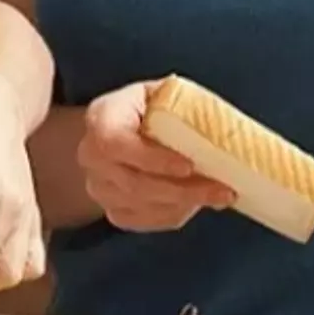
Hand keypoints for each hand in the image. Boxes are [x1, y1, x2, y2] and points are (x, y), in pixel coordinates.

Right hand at [80, 80, 233, 231]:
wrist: (119, 129)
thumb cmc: (147, 107)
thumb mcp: (160, 93)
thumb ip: (181, 104)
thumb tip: (218, 127)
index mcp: (100, 119)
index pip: (116, 145)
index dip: (152, 159)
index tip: (188, 165)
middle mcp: (91, 157)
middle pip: (134, 184)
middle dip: (183, 190)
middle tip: (222, 189)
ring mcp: (98, 187)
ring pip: (142, 206)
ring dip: (185, 204)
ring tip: (219, 195)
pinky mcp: (111, 210)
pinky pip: (145, 221)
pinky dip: (174, 215)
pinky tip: (197, 203)